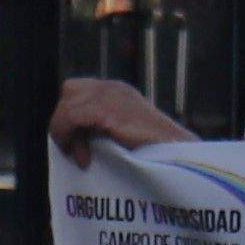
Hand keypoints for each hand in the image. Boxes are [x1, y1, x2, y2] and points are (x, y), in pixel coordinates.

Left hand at [48, 80, 190, 155]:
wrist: (179, 156)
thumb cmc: (157, 152)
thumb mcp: (126, 131)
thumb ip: (103, 126)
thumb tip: (74, 135)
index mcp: (119, 91)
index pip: (77, 90)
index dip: (72, 116)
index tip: (79, 145)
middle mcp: (113, 87)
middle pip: (69, 92)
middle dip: (67, 121)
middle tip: (77, 151)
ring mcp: (110, 95)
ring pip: (66, 107)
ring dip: (67, 135)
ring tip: (82, 157)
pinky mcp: (106, 109)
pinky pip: (70, 117)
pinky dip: (69, 138)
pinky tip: (82, 157)